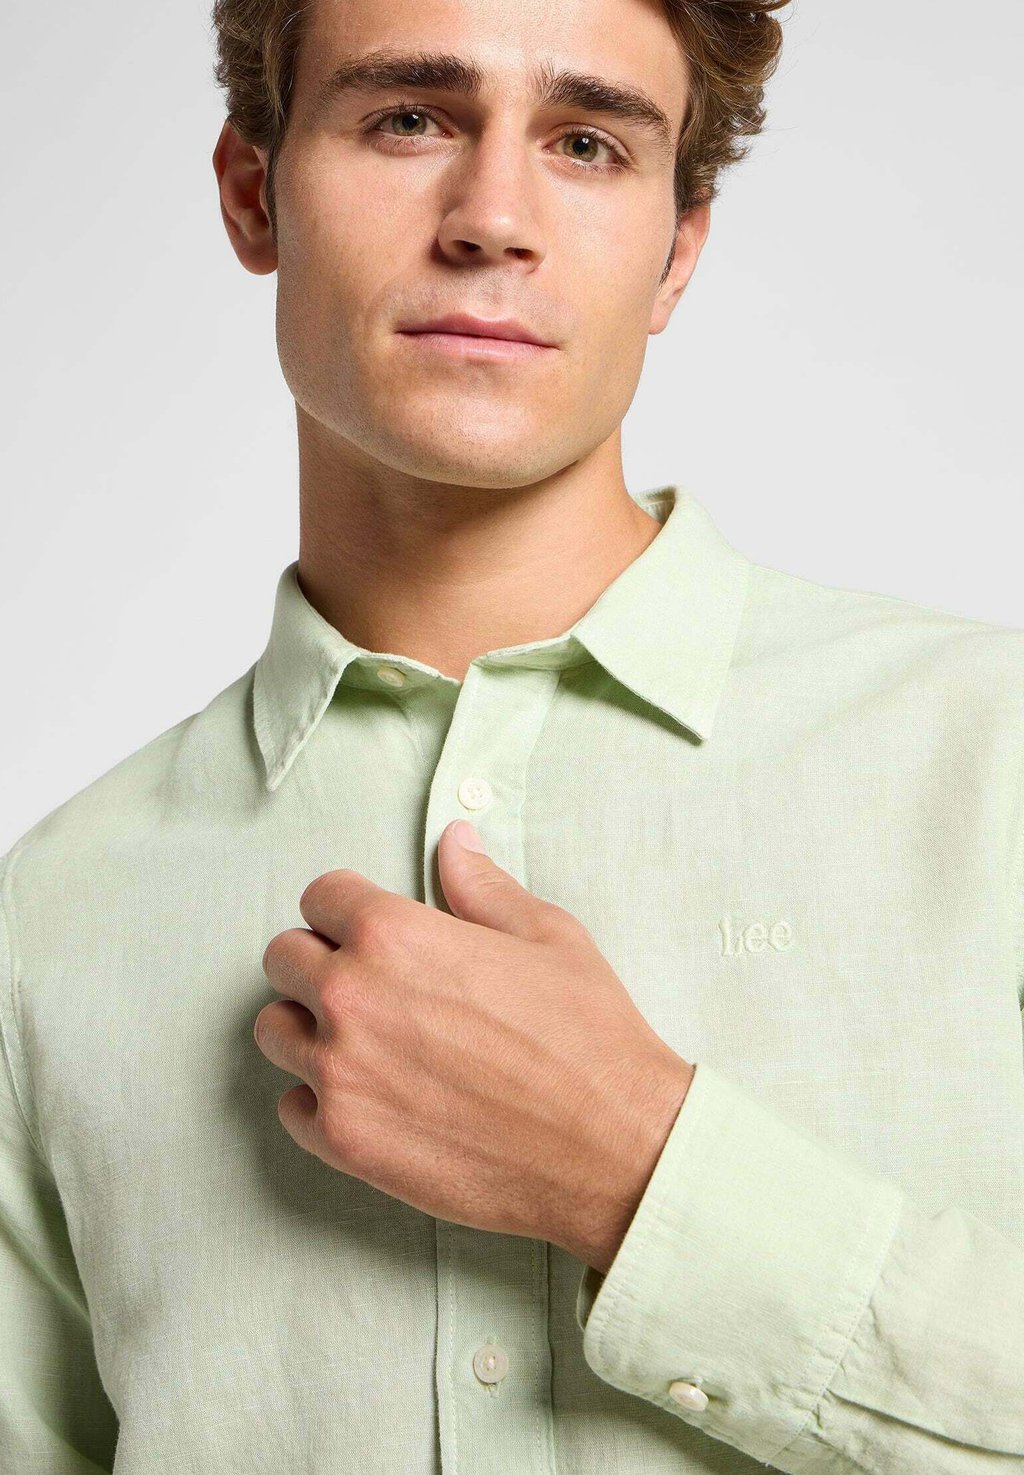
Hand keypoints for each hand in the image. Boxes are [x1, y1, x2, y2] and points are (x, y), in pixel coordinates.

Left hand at [254, 820, 693, 1268]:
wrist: (613, 1147)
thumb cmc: (588, 1035)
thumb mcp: (546, 935)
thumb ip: (481, 886)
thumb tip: (454, 841)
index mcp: (394, 935)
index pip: (321, 895)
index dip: (351, 907)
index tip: (373, 928)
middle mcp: (351, 998)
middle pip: (284, 957)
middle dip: (321, 960)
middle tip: (372, 983)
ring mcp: (340, 1074)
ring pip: (274, 1030)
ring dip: (310, 1027)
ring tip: (365, 1040)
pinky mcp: (343, 1141)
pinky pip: (291, 1107)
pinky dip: (321, 1100)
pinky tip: (373, 1096)